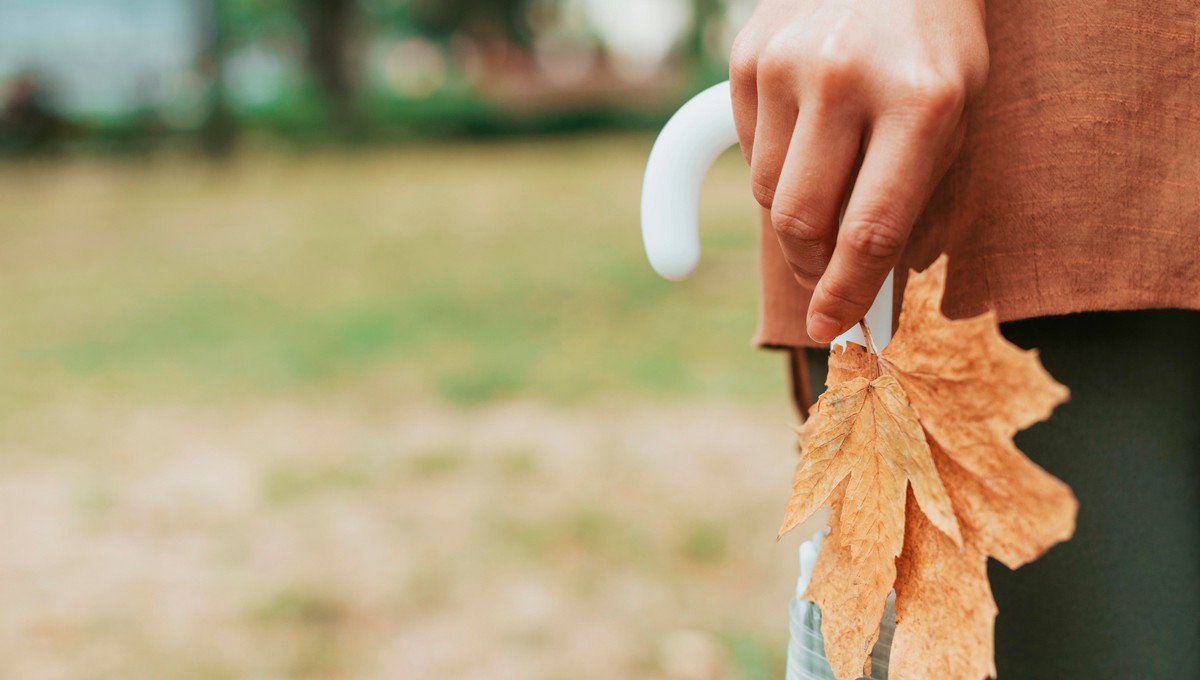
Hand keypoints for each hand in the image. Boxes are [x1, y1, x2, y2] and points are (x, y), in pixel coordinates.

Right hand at [731, 0, 987, 342]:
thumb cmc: (932, 47)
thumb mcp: (954, 115)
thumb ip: (910, 200)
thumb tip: (862, 290)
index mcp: (922, 102)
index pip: (871, 231)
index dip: (848, 294)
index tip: (832, 330)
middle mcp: (846, 79)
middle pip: (801, 222)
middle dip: (811, 267)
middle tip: (824, 277)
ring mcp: (788, 63)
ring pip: (767, 193)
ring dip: (794, 211)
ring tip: (829, 177)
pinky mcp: (747, 55)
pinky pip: (746, 149)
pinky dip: (773, 161)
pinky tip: (807, 130)